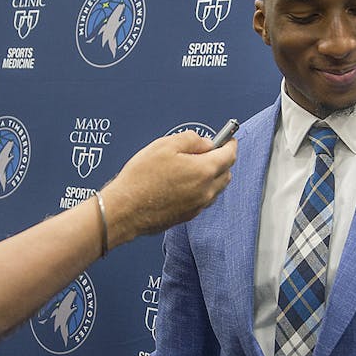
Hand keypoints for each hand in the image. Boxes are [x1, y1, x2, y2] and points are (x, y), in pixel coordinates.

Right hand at [100, 132, 236, 246]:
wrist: (125, 210)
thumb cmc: (141, 179)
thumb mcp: (164, 145)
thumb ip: (191, 139)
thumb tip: (205, 143)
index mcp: (204, 171)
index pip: (229, 155)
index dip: (230, 144)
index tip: (228, 139)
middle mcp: (206, 191)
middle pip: (226, 173)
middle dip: (222, 160)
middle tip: (207, 151)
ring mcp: (198, 206)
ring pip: (216, 188)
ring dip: (212, 176)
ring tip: (191, 167)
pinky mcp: (189, 216)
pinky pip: (204, 199)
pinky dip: (201, 189)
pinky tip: (183, 183)